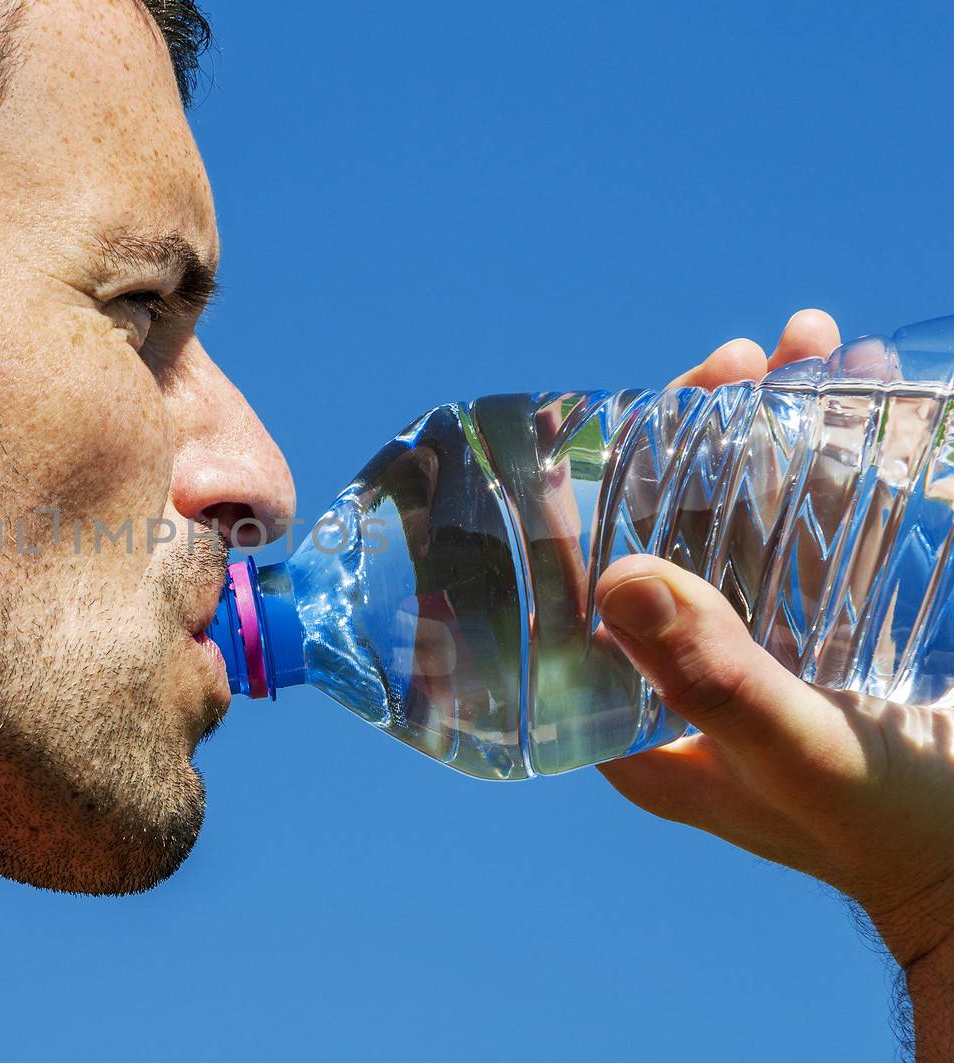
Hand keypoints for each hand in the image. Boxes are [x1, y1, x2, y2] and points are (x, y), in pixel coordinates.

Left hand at [597, 309, 953, 1054]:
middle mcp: (684, 674)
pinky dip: (835, 458)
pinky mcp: (829, 631)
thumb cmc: (897, 833)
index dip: (590, 493)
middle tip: (743, 359)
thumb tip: (616, 575)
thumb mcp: (800, 754)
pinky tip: (862, 385)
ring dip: (771, 426)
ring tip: (810, 343)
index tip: (624, 408)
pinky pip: (817, 531)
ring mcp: (759, 646)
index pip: (577, 587)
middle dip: (697, 434)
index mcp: (638, 718)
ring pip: (743, 514)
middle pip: (663, 528)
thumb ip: (716, 678)